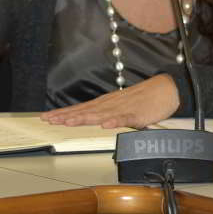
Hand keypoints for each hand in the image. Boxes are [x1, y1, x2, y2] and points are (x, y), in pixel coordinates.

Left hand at [41, 73, 180, 128]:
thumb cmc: (143, 100)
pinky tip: (105, 125)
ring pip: (99, 114)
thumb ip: (107, 115)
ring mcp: (121, 108)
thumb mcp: (120, 108)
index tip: (47, 117)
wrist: (165, 89)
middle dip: (65, 116)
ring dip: (83, 118)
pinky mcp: (136, 113)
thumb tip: (93, 122)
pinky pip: (124, 118)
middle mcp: (109, 105)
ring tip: (68, 122)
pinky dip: (114, 121)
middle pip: (84, 111)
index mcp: (104, 104)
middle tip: (48, 120)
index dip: (63, 113)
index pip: (80, 109)